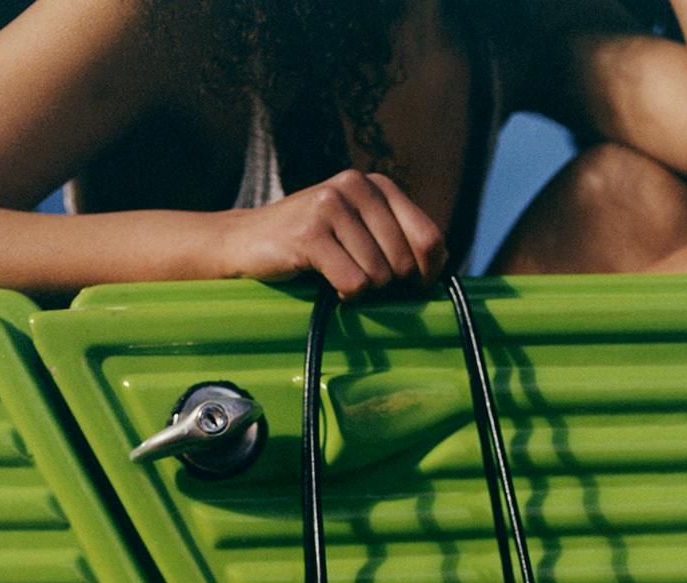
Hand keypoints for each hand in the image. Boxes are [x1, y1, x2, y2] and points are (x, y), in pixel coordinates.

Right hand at [214, 168, 447, 299]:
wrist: (245, 242)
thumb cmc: (311, 245)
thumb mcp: (360, 232)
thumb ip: (399, 240)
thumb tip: (441, 264)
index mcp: (377, 185)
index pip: (430, 239)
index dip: (425, 274)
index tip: (408, 286)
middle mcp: (357, 186)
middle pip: (405, 263)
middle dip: (387, 285)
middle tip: (358, 277)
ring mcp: (331, 204)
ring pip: (379, 277)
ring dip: (360, 289)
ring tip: (335, 274)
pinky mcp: (310, 232)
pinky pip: (353, 283)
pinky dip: (342, 294)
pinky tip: (324, 280)